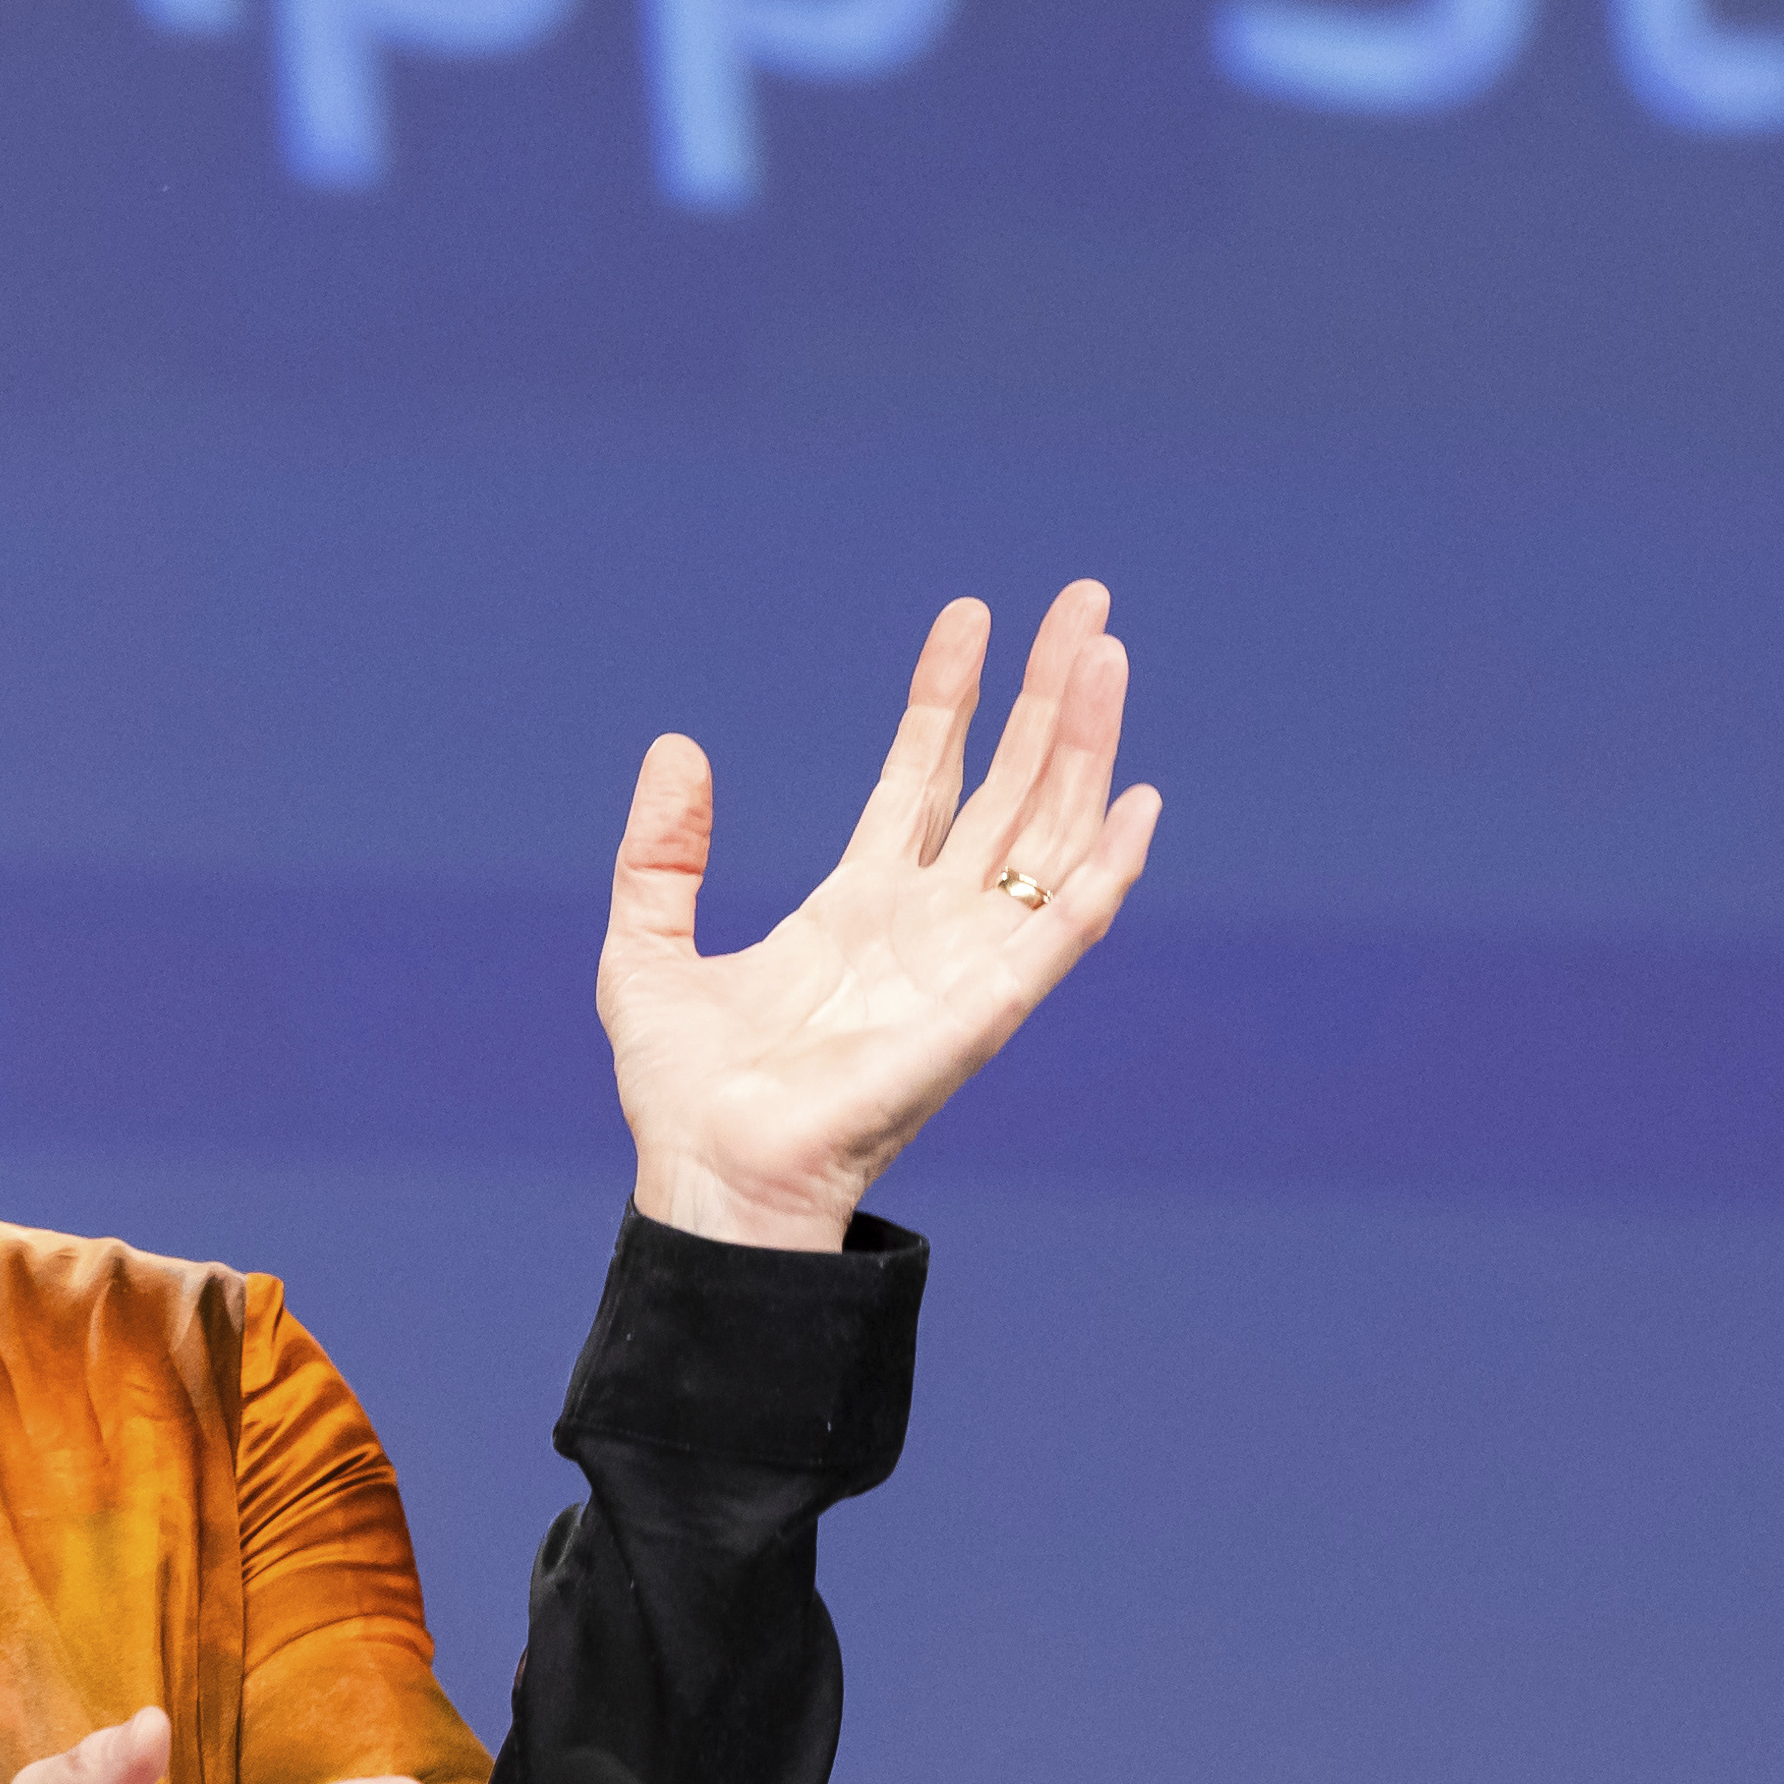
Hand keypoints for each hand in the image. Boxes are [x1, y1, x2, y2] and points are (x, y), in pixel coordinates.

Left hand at [600, 581, 1161, 1250]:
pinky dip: (1104, 871)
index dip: (948, 697)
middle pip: (1006, 788)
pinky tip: (1138, 801)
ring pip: (1045, 835)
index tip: (970, 613)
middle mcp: (927, 928)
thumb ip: (661, 855)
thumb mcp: (645, 949)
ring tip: (1105, 655)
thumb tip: (677, 748)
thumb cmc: (685, 1097)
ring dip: (1082, 746)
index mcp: (858, 908)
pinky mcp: (982, 1013)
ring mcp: (963, 967)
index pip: (921, 777)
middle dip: (1044, 697)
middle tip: (1085, 602)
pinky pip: (1060, 933)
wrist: (709, 1181)